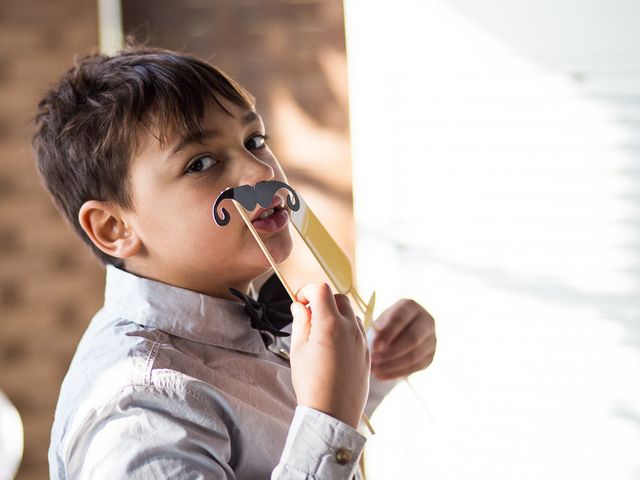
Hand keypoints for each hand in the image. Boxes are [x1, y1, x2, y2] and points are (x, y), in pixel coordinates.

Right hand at [289, 283, 369, 427]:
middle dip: (323, 300)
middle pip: (338, 297)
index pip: (321, 289)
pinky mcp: (367, 352)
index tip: (299, 302)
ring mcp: (362, 340)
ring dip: (336, 314)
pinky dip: (346, 328)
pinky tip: (335, 345)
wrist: (333, 413)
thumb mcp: (298, 350)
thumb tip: (300, 306)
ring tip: (322, 333)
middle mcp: (350, 327)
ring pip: (350, 313)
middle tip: (309, 316)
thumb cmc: (310, 383)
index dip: (307, 290)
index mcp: (330, 323)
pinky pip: (358, 330)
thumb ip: (300, 322)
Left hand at [371, 299, 435, 380]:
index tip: (375, 347)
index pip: (401, 319)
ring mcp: (432, 339)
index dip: (388, 333)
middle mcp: (426, 320)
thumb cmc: (383, 325)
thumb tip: (377, 345)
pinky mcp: (430, 356)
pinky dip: (396, 373)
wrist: (396, 334)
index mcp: (410, 306)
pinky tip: (381, 375)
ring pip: (414, 355)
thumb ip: (378, 330)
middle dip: (392, 352)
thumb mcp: (379, 322)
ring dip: (392, 365)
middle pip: (413, 338)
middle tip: (374, 361)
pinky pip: (415, 367)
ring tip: (374, 370)